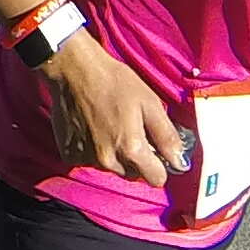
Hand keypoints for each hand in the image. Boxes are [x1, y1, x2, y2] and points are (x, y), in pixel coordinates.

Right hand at [41, 37, 191, 186]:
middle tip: (133, 131)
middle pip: (134, 174)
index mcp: (131, 149)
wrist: (75, 70)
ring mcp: (86, 158)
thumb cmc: (115, 82)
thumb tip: (179, 162)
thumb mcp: (150, 103)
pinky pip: (92, 161)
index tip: (156, 148)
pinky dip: (96, 149)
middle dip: (137, 158)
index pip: (156, 179)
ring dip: (117, 154)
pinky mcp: (70, 153)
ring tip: (112, 126)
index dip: (161, 165)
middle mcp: (108, 160)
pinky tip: (95, 128)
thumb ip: (167, 136)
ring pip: (113, 167)